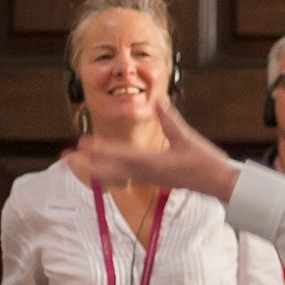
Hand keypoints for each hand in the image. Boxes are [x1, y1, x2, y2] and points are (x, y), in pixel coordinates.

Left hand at [68, 97, 241, 200]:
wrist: (218, 183)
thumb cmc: (205, 162)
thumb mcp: (187, 138)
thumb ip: (170, 120)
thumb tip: (158, 101)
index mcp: (153, 163)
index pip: (121, 156)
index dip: (100, 150)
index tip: (83, 144)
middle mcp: (147, 173)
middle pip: (110, 170)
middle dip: (88, 164)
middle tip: (65, 158)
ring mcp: (148, 177)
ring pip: (114, 175)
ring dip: (94, 168)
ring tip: (76, 163)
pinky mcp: (152, 178)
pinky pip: (124, 176)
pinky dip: (108, 172)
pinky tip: (102, 170)